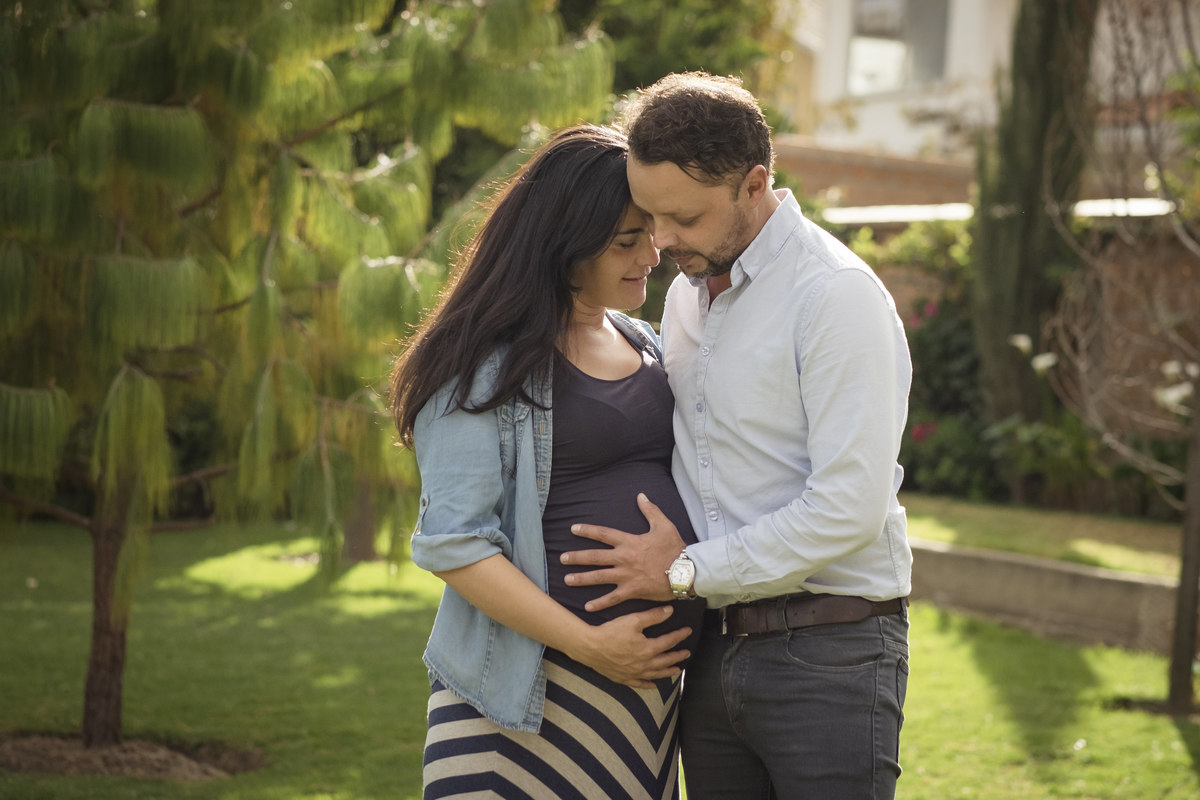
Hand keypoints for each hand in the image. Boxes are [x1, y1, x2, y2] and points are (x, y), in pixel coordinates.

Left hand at [562, 493, 685, 611]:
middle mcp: (624, 558)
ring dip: (582, 579)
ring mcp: (626, 576)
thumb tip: (641, 496)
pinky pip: (613, 598)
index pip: (603, 534)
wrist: (685, 571)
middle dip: (577, 557)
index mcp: (629, 542)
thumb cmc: (675, 548)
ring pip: (599, 577)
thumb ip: (650, 510)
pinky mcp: (632, 591)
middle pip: (595, 557)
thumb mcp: (663, 525)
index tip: (573, 529)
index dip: (587, 530)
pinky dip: (600, 603)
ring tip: (567, 580)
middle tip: (562, 558)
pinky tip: (587, 606)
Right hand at [570, 606, 691, 688]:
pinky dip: (648, 685)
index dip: (679, 636)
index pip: (669, 642)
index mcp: (648, 649)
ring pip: (656, 674)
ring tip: (677, 670)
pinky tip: (653, 686)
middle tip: (687, 653)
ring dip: (668, 672)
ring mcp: (634, 673)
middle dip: (677, 656)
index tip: (688, 631)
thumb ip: (653, 616)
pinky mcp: (623, 678)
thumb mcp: (633, 619)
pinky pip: (639, 684)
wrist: (590, 647)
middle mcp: (644, 664)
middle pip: (665, 660)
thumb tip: (670, 610)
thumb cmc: (610, 632)